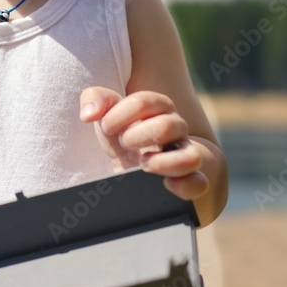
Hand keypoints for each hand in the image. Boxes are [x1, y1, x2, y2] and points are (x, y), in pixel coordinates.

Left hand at [79, 87, 208, 200]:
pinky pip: (198, 184)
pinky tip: (165, 185)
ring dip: (164, 162)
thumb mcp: (106, 115)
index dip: (120, 113)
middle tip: (123, 143)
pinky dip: (185, 186)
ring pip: (190, 157)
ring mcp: (184, 155)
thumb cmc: (121, 133)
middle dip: (138, 135)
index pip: (145, 101)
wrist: (134, 165)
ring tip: (143, 164)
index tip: (106, 125)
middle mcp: (176, 129)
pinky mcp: (186, 181)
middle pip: (168, 126)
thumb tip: (88, 114)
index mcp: (157, 108)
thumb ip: (95, 100)